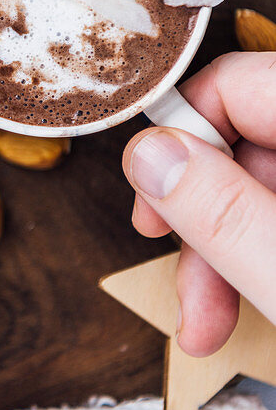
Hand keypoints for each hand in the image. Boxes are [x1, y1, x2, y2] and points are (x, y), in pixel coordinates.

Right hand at [122, 52, 275, 356]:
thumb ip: (225, 216)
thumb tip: (150, 155)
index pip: (236, 84)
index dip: (181, 141)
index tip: (151, 200)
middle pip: (243, 144)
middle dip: (200, 224)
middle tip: (182, 286)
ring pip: (258, 188)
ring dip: (221, 257)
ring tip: (207, 325)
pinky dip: (255, 259)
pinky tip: (242, 310)